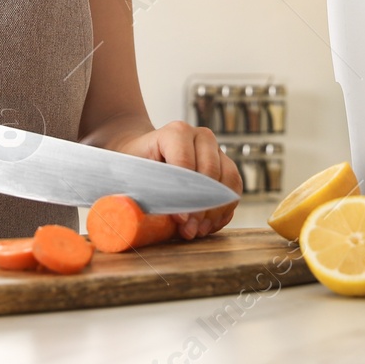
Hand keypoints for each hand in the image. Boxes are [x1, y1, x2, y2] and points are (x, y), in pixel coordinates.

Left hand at [111, 120, 242, 239]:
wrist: (142, 152)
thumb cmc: (134, 163)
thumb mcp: (130, 173)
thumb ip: (139, 191)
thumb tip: (154, 220)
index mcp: (176, 132)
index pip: (186, 163)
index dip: (185, 195)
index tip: (179, 220)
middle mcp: (201, 136)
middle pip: (212, 173)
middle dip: (201, 207)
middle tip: (189, 230)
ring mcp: (216, 149)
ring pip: (229, 181)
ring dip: (215, 211)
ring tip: (197, 231)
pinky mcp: (225, 164)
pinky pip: (234, 189)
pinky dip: (224, 210)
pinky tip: (207, 226)